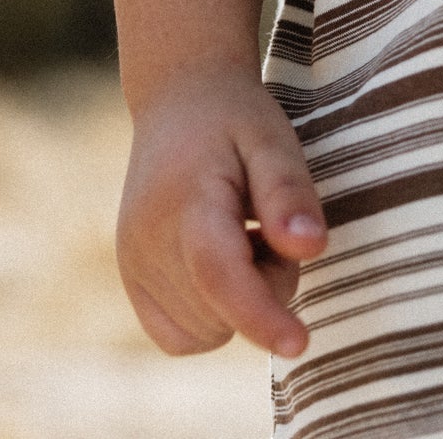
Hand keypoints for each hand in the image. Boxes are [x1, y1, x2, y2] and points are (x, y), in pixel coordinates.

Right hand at [115, 62, 326, 360]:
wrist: (179, 99)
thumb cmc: (236, 120)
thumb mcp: (274, 140)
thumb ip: (290, 194)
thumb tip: (311, 249)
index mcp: (185, 201)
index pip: (220, 275)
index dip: (261, 316)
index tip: (299, 344)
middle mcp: (145, 241)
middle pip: (221, 308)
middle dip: (265, 285)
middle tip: (270, 226)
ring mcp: (132, 264)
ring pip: (203, 330)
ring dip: (238, 300)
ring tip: (244, 235)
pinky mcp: (131, 279)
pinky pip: (179, 335)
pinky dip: (210, 315)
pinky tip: (221, 262)